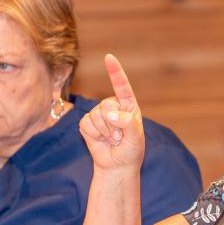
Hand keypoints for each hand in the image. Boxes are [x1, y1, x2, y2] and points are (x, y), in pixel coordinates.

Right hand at [78, 54, 145, 171]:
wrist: (117, 166)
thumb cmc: (131, 150)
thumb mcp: (136, 137)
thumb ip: (127, 122)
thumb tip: (110, 114)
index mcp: (128, 105)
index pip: (122, 86)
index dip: (115, 72)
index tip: (109, 58)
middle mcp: (113, 107)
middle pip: (106, 103)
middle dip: (113, 123)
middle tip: (119, 137)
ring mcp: (98, 114)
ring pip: (96, 115)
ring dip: (105, 131)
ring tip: (112, 140)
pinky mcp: (87, 124)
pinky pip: (86, 123)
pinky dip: (94, 135)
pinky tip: (101, 140)